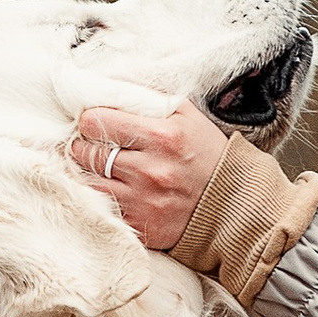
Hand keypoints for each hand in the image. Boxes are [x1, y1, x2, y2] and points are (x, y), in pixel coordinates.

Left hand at [67, 97, 225, 251]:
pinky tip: (109, 186)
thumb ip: (149, 101)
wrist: (232, 204)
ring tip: (95, 165)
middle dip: (84, 145)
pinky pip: (103, 206)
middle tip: (90, 143)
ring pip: (89, 181)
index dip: (90, 120)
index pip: (97, 122)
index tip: (93, 122)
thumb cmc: (207, 154)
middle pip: (88, 152)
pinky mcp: (140, 224)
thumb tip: (109, 92)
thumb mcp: (187, 115)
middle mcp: (149, 169)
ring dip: (87, 171)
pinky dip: (100, 195)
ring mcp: (142, 201)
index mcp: (161, 136)